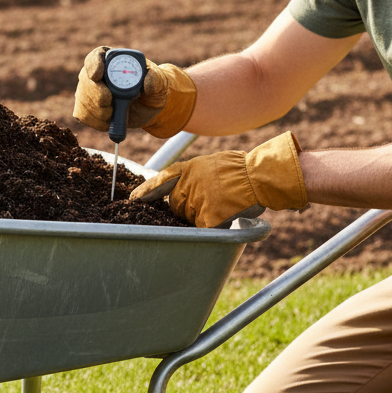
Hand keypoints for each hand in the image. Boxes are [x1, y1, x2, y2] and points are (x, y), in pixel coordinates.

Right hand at [72, 47, 196, 137]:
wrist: (147, 107)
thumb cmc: (152, 89)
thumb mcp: (159, 82)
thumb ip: (155, 79)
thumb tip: (148, 80)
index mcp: (113, 59)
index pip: (96, 56)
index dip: (93, 65)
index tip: (97, 76)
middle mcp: (97, 72)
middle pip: (86, 80)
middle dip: (96, 95)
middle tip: (109, 103)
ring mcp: (89, 89)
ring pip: (83, 99)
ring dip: (98, 111)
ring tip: (114, 114)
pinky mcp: (86, 106)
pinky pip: (82, 114)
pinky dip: (95, 121)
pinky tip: (108, 121)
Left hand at [130, 132, 306, 226]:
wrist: (258, 176)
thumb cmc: (241, 170)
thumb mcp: (212, 163)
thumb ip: (196, 176)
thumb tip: (186, 186)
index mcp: (189, 168)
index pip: (160, 179)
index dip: (146, 190)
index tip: (133, 198)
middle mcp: (189, 183)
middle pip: (176, 204)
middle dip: (185, 208)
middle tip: (206, 204)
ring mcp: (197, 200)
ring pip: (190, 217)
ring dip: (201, 216)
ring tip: (222, 206)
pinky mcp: (208, 217)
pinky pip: (203, 229)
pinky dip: (214, 226)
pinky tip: (225, 217)